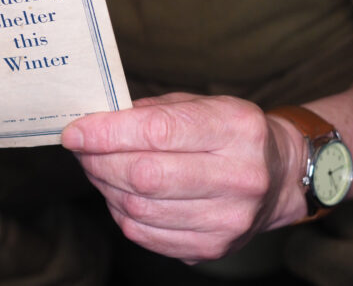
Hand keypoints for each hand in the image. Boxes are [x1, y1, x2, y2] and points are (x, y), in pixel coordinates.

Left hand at [61, 93, 305, 262]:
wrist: (278, 176)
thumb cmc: (228, 133)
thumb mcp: (199, 104)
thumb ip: (148, 112)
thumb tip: (93, 124)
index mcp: (235, 128)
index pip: (158, 131)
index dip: (106, 133)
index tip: (74, 132)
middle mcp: (239, 177)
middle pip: (144, 175)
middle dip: (98, 160)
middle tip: (81, 148)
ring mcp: (228, 219)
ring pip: (138, 208)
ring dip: (104, 186)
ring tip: (97, 167)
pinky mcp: (212, 248)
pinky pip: (144, 234)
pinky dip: (119, 212)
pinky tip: (119, 193)